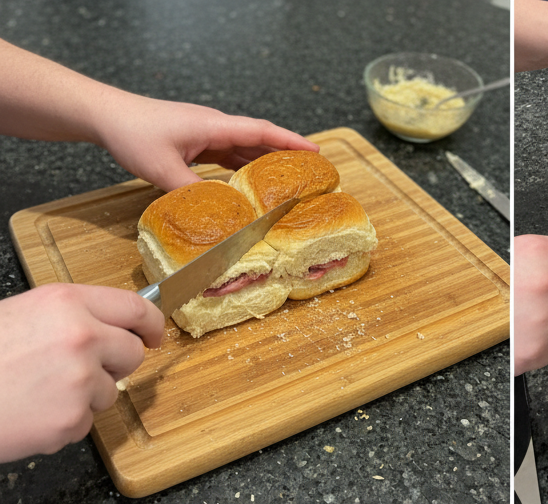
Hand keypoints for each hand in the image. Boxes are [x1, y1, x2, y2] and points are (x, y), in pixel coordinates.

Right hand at [0, 284, 164, 461]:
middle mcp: (81, 337)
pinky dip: (65, 421)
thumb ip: (68, 317)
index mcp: (65, 303)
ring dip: (84, 395)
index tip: (155, 334)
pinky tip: (33, 410)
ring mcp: (80, 381)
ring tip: (39, 388)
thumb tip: (106, 325)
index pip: (135, 309)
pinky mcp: (73, 419)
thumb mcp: (20, 315)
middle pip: (133, 353)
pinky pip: (87, 421)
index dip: (151, 324)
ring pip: (110, 391)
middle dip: (114, 363)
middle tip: (77, 367)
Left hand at [91, 93, 319, 191]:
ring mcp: (204, 133)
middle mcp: (213, 126)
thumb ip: (194, 193)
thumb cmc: (132, 133)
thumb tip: (221, 216)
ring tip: (288, 183)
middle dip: (286, 155)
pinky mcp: (195, 142)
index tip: (315, 153)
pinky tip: (249, 185)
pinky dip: (243, 168)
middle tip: (310, 172)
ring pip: (244, 148)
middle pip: (259, 140)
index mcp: (213, 126)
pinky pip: (227, 155)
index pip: (261, 132)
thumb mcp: (163, 169)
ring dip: (265, 164)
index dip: (290, 143)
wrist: (105, 115)